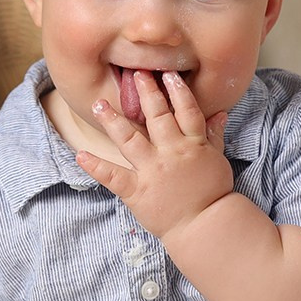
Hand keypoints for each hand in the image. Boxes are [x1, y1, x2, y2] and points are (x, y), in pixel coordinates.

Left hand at [77, 70, 232, 239]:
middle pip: (156, 117)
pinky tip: (80, 154)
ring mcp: (151, 171)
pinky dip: (95, 166)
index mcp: (192, 145)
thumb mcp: (217, 160)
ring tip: (98, 104)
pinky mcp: (136, 192)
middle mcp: (170, 153)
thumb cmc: (213, 193)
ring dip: (113, 121)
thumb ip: (214, 135)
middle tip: (134, 74)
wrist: (205, 226)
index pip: (186, 111)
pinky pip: (113, 176)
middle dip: (145, 93)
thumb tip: (220, 112)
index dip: (177, 91)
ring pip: (130, 140)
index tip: (167, 74)